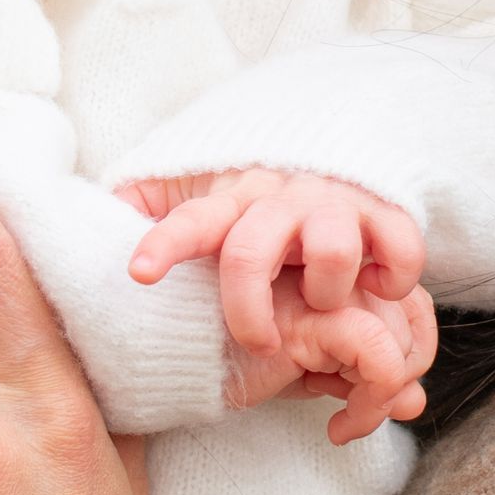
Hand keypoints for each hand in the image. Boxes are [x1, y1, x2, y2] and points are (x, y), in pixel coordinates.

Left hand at [123, 169, 425, 346]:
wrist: (329, 153)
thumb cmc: (251, 200)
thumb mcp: (191, 193)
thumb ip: (145, 206)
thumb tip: (94, 216)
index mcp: (229, 199)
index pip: (191, 221)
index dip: (165, 244)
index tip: (139, 273)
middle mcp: (280, 198)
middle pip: (253, 249)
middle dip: (247, 307)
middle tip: (256, 342)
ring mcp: (335, 204)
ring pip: (331, 247)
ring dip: (326, 289)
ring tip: (321, 304)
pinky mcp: (385, 214)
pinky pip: (400, 248)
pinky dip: (394, 276)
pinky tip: (379, 288)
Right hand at [223, 274, 438, 441]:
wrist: (176, 358)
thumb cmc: (240, 357)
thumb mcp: (316, 370)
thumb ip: (367, 376)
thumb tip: (416, 402)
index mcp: (337, 265)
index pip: (412, 302)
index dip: (411, 353)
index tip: (374, 395)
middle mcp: (336, 265)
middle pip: (410, 321)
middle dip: (395, 381)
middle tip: (352, 416)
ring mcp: (324, 286)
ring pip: (398, 341)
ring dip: (378, 401)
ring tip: (340, 424)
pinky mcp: (312, 316)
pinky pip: (379, 357)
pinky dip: (369, 404)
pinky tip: (334, 429)